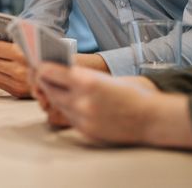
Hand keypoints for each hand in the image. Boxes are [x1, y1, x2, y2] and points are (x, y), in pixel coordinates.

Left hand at [37, 63, 164, 143]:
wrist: (153, 119)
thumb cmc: (132, 93)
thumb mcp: (102, 76)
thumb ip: (78, 74)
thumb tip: (55, 68)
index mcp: (86, 81)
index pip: (48, 71)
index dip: (41, 66)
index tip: (38, 62)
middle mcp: (81, 100)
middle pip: (48, 88)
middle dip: (44, 80)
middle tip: (41, 73)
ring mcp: (82, 118)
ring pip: (56, 103)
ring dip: (53, 94)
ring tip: (53, 85)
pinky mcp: (85, 131)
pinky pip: (67, 116)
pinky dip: (66, 107)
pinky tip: (70, 100)